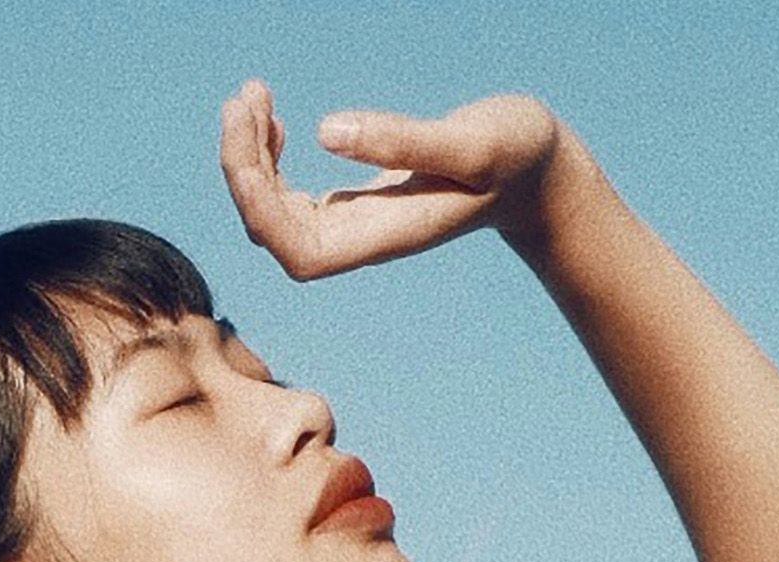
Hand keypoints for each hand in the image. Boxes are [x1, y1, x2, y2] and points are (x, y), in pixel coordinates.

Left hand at [217, 78, 569, 279]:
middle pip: (269, 226)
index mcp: (382, 238)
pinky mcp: (349, 204)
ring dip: (249, 155)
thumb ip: (404, 140)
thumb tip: (324, 131)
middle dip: (243, 165)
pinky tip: (272, 120)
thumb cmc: (516, 157)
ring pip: (270, 208)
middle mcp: (356, 240)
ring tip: (249, 96)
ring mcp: (349, 225)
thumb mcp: (473, 144)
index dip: (259, 204)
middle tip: (242, 98)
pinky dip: (269, 156)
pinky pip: (287, 194)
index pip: (295, 249)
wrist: (537, 175)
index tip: (249, 142)